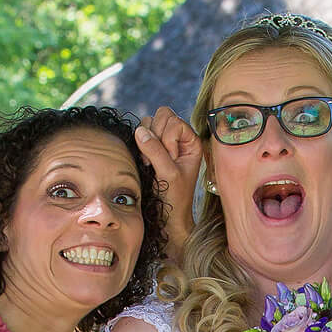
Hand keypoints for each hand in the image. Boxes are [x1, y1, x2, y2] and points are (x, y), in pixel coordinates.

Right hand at [134, 108, 203, 256]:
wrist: (168, 216)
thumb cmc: (175, 198)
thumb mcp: (168, 174)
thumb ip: (156, 151)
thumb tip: (140, 130)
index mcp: (191, 141)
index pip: (173, 121)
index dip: (167, 140)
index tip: (170, 161)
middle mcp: (180, 138)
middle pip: (162, 115)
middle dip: (155, 136)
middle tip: (158, 161)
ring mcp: (165, 141)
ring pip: (150, 122)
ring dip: (146, 141)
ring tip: (152, 164)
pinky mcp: (152, 147)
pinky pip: (141, 133)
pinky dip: (140, 146)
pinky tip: (146, 164)